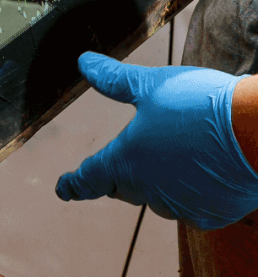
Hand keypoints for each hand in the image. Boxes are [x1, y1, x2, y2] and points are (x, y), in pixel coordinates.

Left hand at [56, 52, 257, 229]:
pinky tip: (202, 173)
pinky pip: (192, 205)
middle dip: (118, 177)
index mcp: (125, 162)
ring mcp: (182, 206)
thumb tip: (84, 63)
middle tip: (117, 168)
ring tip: (173, 157)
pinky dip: (191, 191)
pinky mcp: (213, 213)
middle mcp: (149, 191)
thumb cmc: (202, 107)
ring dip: (158, 182)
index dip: (74, 184)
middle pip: (123, 187)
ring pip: (159, 197)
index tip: (63, 189)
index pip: (89, 178)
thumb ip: (115, 80)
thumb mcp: (152, 85)